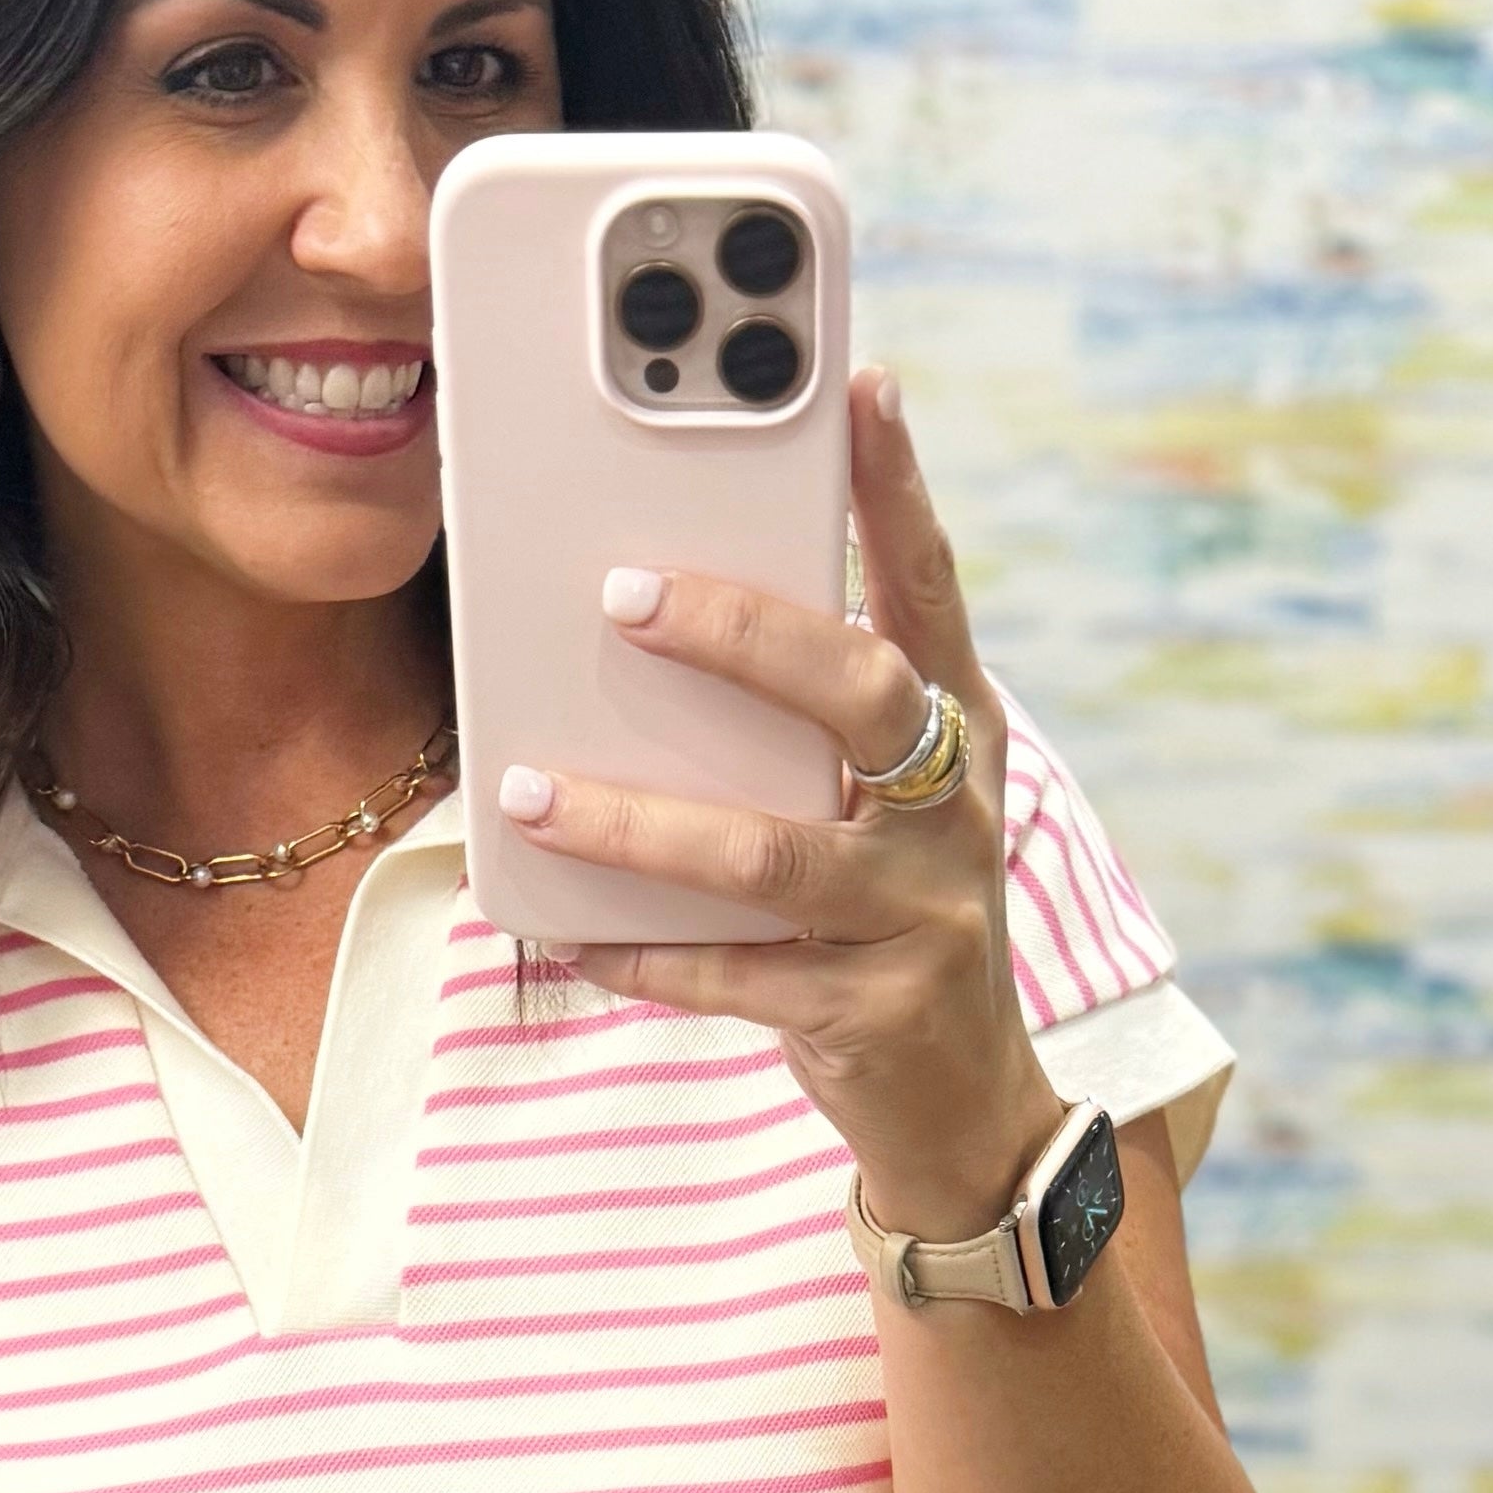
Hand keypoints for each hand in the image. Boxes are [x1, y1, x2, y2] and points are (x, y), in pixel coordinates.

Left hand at [494, 365, 1060, 1247]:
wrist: (966, 1110)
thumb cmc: (891, 923)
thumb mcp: (878, 807)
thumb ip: (806, 724)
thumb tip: (654, 610)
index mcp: (958, 734)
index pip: (930, 588)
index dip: (900, 488)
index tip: (861, 383)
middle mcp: (954, 813)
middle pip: (857, 692)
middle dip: (741, 633)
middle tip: (625, 591)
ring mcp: (922, 917)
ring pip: (770, 848)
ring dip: (637, 819)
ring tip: (526, 789)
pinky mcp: (874, 1014)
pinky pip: (736, 977)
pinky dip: (643, 954)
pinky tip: (566, 935)